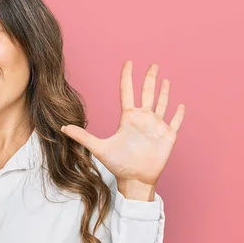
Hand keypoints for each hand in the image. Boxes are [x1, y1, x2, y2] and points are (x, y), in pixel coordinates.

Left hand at [61, 60, 184, 188]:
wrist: (134, 180)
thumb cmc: (118, 165)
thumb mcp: (99, 148)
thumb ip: (82, 136)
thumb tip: (62, 127)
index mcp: (128, 118)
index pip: (127, 91)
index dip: (127, 76)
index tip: (128, 62)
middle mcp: (143, 119)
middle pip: (147, 93)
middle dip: (149, 78)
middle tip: (153, 64)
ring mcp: (156, 127)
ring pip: (162, 104)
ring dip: (164, 92)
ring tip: (165, 79)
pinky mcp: (168, 136)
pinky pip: (175, 122)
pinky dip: (178, 114)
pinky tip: (181, 105)